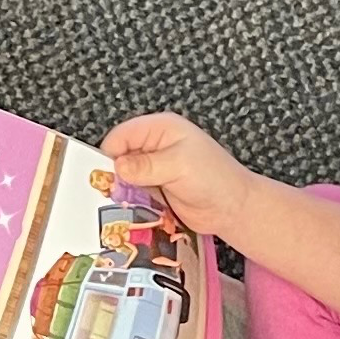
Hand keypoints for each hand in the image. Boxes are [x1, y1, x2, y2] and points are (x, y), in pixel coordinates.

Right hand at [101, 111, 257, 240]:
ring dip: (121, 189)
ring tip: (119, 204)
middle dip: (114, 173)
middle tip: (110, 192)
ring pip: (124, 176)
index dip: (111, 154)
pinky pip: (133, 192)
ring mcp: (154, 168)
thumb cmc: (215, 179)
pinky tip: (128, 210)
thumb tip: (118, 166)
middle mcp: (155, 146)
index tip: (105, 175)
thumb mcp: (180, 165)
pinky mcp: (155, 188)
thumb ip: (147, 165)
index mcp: (161, 129)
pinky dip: (129, 200)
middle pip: (120, 155)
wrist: (233, 209)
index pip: (122, 135)